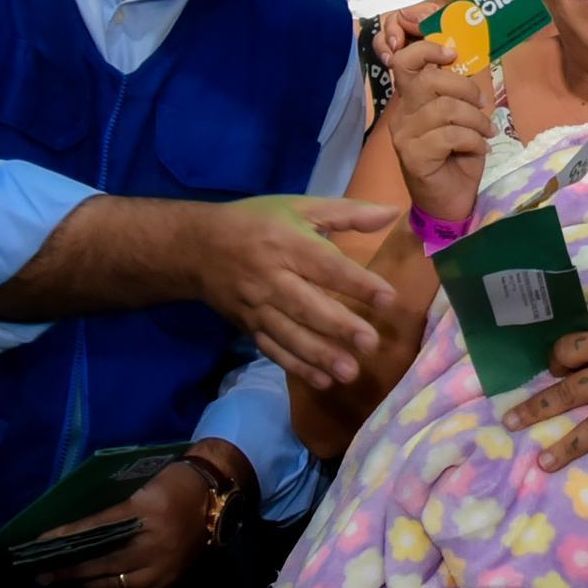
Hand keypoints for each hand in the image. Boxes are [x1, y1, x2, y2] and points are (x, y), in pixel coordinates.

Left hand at [30, 454, 248, 587]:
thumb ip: (112, 508)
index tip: (40, 544)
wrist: (214, 496)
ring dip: (88, 584)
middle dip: (69, 570)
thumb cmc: (172, 482)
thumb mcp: (141, 485)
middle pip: (103, 563)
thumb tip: (75, 527)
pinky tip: (97, 587)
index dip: (67, 537)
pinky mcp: (170, 578)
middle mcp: (154, 543)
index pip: (97, 528)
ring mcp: (164, 565)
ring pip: (117, 584)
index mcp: (146, 511)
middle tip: (42, 574)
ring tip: (65, 581)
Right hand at [207, 194, 403, 387]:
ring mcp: (256, 306)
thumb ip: (347, 212)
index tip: (388, 298)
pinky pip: (273, 349)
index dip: (357, 283)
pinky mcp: (248, 326)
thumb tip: (392, 213)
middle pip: (306, 306)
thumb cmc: (256, 223)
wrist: (195, 248)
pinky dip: (296, 366)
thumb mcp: (299, 206)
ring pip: (290, 334)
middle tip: (370, 344)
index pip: (326, 265)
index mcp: (286, 243)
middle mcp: (270, 277)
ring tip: (350, 372)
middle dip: (338, 327)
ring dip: (319, 356)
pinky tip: (322, 381)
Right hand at [377, 20, 497, 234]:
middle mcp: (402, 116)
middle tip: (482, 106)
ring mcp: (405, 137)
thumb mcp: (460, 120)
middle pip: (429, 81)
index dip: (427, 50)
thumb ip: (457, 94)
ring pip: (445, 109)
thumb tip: (466, 63)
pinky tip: (479, 149)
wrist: (449, 203)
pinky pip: (449, 135)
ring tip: (485, 133)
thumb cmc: (456, 159)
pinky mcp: (413, 157)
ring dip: (475, 119)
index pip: (405, 62)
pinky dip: (473, 140)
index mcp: (411, 102)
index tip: (452, 55)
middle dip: (465, 88)